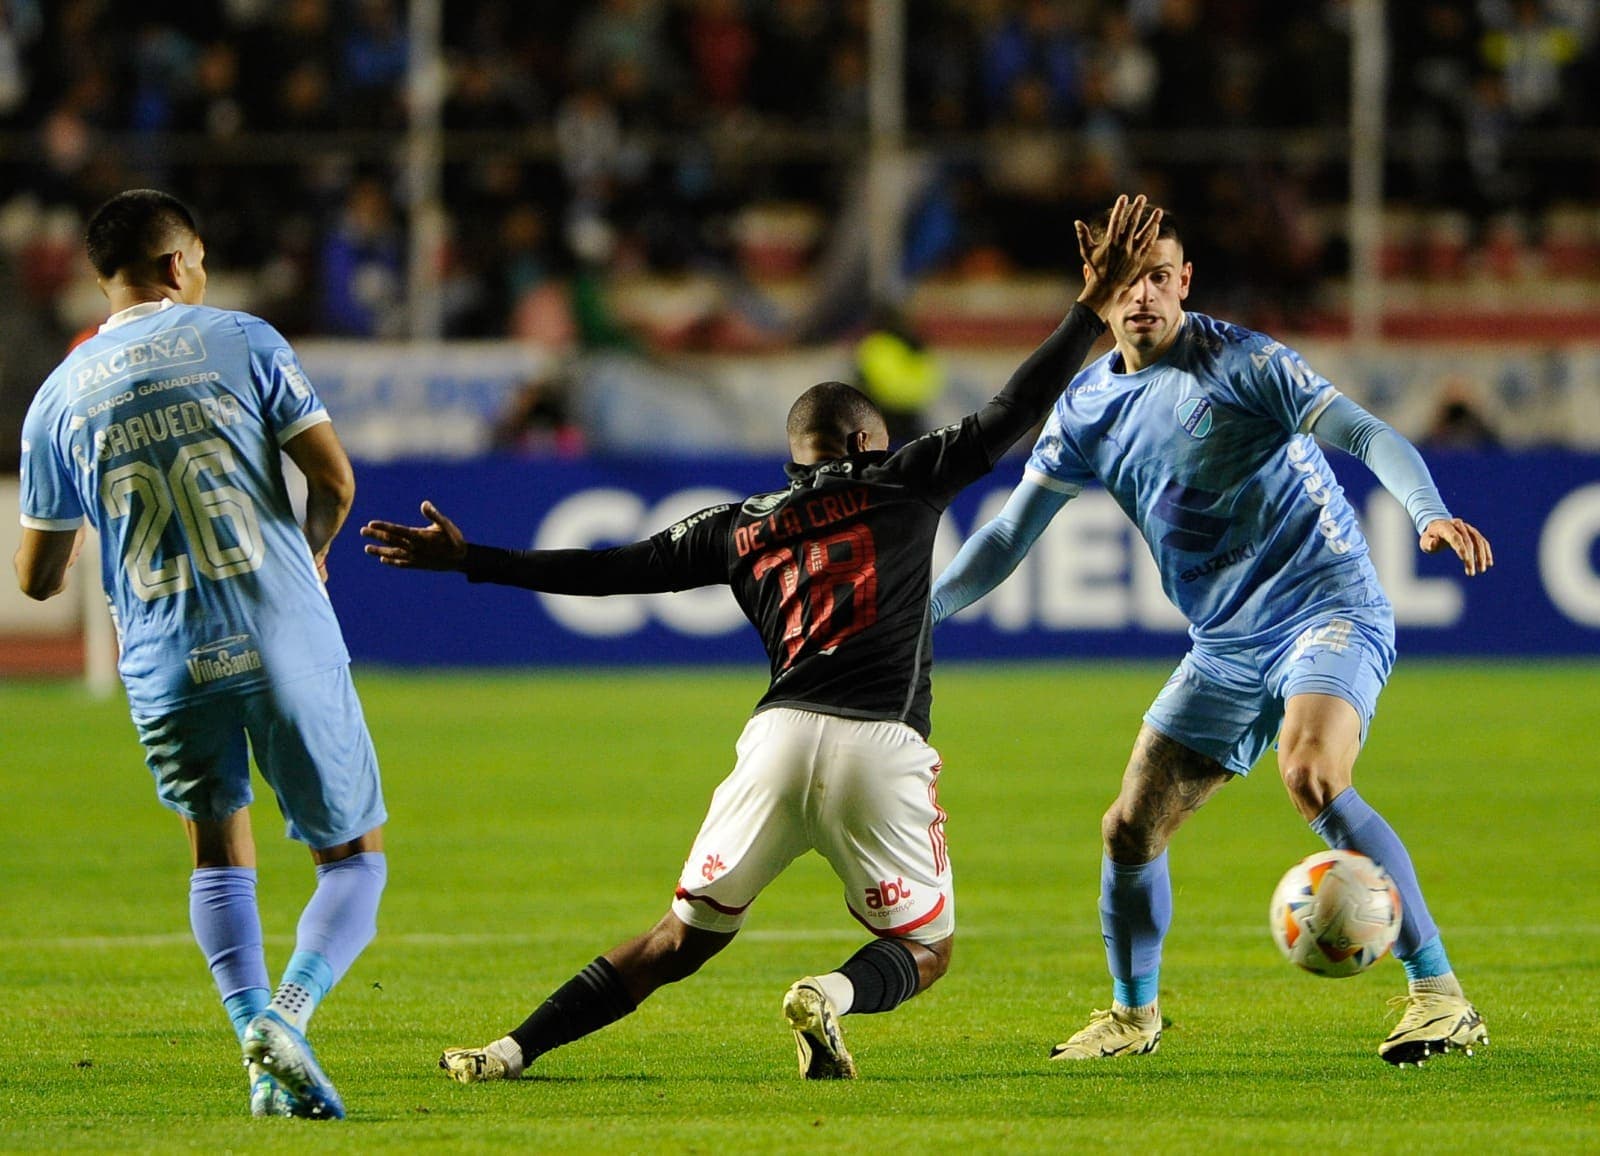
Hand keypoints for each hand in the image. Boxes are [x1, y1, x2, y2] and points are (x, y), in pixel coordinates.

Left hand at [361, 501, 468, 569]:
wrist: (461, 559)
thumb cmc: (454, 539)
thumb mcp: (446, 525)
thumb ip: (434, 515)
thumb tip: (424, 504)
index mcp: (420, 537)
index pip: (397, 531)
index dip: (383, 527)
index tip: (371, 524)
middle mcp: (414, 548)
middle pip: (392, 541)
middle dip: (376, 536)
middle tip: (362, 531)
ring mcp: (415, 558)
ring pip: (394, 554)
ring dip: (379, 550)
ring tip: (367, 548)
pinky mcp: (418, 564)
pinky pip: (402, 564)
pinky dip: (392, 561)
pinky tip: (383, 559)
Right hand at [1075, 193, 1162, 319]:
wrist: (1106, 287)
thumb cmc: (1095, 269)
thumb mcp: (1087, 252)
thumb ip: (1083, 236)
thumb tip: (1077, 222)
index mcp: (1110, 242)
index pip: (1116, 221)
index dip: (1119, 208)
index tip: (1123, 197)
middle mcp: (1123, 246)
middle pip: (1132, 223)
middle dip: (1137, 209)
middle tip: (1142, 197)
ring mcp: (1133, 253)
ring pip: (1145, 234)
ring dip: (1152, 221)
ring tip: (1159, 211)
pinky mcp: (1139, 260)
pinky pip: (1148, 245)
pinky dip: (1152, 236)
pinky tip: (1156, 227)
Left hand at [1419, 517, 1493, 576]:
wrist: (1438, 527)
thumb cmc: (1430, 537)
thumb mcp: (1424, 541)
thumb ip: (1428, 543)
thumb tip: (1434, 543)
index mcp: (1445, 527)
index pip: (1455, 537)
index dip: (1461, 548)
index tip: (1466, 560)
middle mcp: (1458, 525)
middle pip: (1468, 541)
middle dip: (1471, 557)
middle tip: (1471, 573)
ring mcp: (1467, 528)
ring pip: (1478, 540)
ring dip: (1482, 556)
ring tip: (1482, 569)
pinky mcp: (1474, 532)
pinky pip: (1482, 541)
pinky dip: (1486, 552)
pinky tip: (1489, 563)